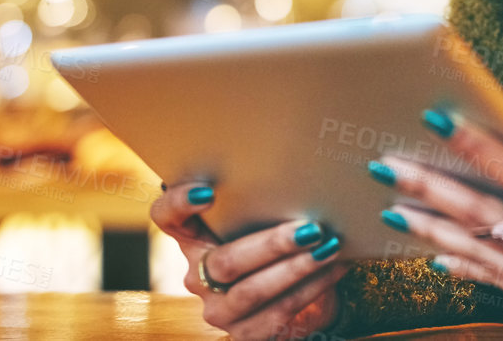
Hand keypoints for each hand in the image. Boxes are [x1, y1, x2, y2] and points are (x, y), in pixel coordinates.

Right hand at [149, 181, 347, 339]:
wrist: (298, 293)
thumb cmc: (278, 242)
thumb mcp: (265, 217)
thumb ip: (267, 199)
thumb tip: (309, 176)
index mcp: (193, 236)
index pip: (166, 216)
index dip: (179, 204)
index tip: (208, 192)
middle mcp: (197, 275)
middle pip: (224, 261)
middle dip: (272, 245)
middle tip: (311, 228)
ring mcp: (217, 309)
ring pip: (251, 292)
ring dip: (296, 269)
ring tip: (329, 248)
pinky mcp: (243, 333)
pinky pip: (277, 313)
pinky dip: (311, 288)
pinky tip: (336, 268)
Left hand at [369, 111, 502, 327]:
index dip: (474, 144)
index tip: (436, 119)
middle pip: (480, 215)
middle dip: (429, 187)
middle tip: (386, 165)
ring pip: (478, 251)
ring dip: (431, 227)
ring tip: (391, 208)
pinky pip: (496, 280)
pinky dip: (462, 264)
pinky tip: (432, 250)